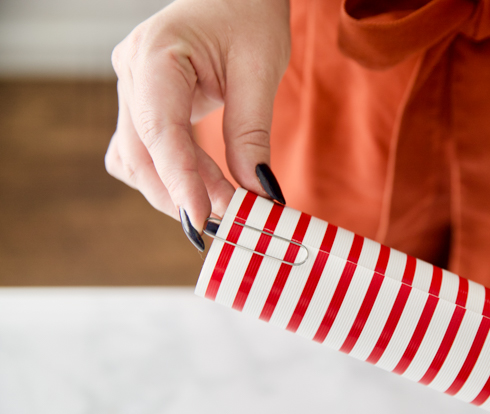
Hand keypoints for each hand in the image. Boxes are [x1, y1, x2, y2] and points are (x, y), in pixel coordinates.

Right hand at [105, 0, 289, 232]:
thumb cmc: (249, 13)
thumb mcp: (260, 70)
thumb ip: (251, 133)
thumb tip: (257, 192)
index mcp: (156, 52)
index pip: (160, 129)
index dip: (180, 180)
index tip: (202, 219)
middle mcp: (132, 71)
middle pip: (142, 153)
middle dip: (183, 193)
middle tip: (231, 220)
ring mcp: (132, 87)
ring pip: (138, 159)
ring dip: (177, 190)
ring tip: (226, 205)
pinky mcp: (142, 102)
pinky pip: (146, 151)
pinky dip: (173, 175)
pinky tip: (204, 186)